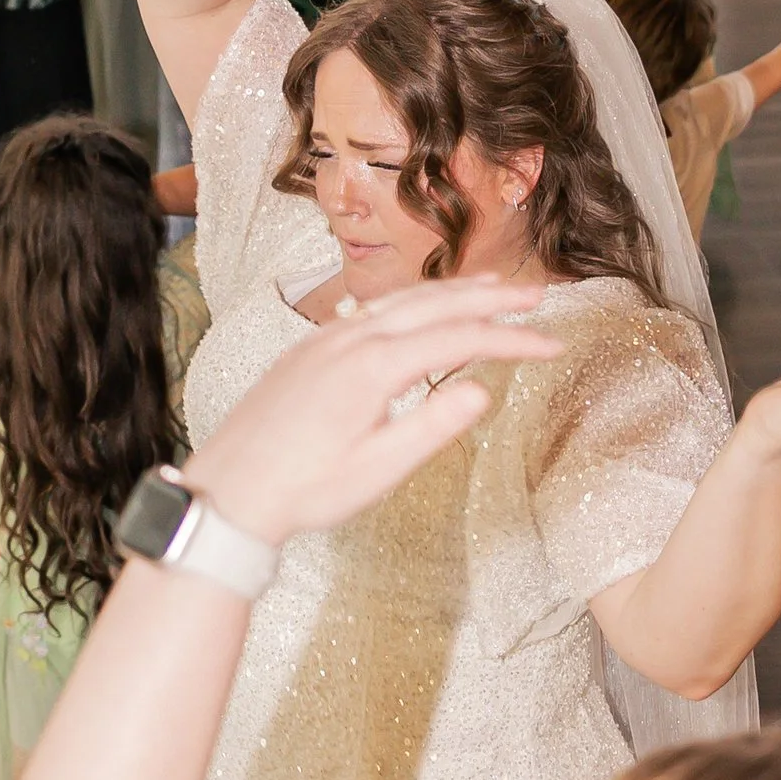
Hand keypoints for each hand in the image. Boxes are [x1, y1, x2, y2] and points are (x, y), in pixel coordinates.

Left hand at [181, 278, 560, 546]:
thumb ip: (431, 429)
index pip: (460, 341)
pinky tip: (419, 309)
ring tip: (490, 289)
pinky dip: (410, 302)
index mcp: (373, 367)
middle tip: (536, 298)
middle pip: (434, 305)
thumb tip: (481, 392)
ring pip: (400, 302)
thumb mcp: (375, 472)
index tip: (553, 346)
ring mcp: (325, 339)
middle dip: (490, 299)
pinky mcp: (309, 349)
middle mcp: (350, 340)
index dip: (511, 341)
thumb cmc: (303, 490)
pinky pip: (371, 310)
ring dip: (451, 292)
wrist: (227, 490)